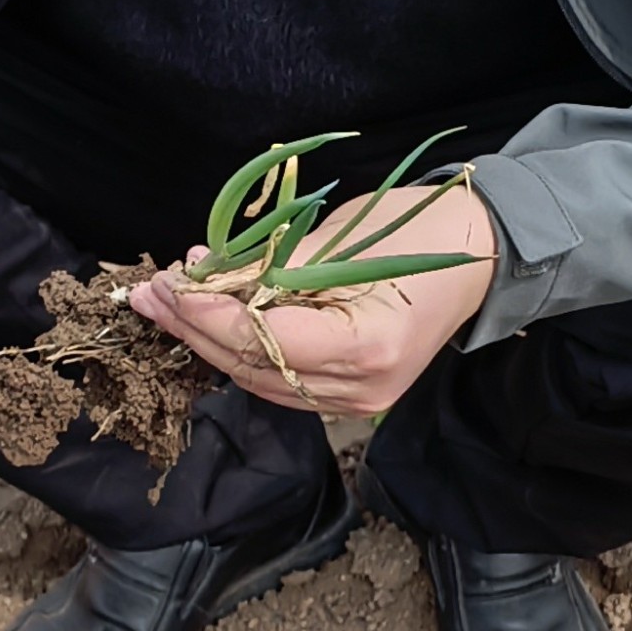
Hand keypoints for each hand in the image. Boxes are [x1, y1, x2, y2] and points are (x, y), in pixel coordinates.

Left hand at [129, 182, 498, 415]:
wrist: (480, 255)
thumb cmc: (416, 231)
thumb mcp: (338, 237)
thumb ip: (269, 267)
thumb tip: (200, 278)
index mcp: (366, 347)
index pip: (262, 339)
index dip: (206, 314)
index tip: (166, 285)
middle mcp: (360, 388)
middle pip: (253, 365)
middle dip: (195, 327)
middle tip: (151, 292)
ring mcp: (357, 400)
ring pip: (259, 379)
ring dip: (211, 340)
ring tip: (171, 302)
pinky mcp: (352, 396)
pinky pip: (280, 379)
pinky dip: (244, 349)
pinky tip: (215, 318)